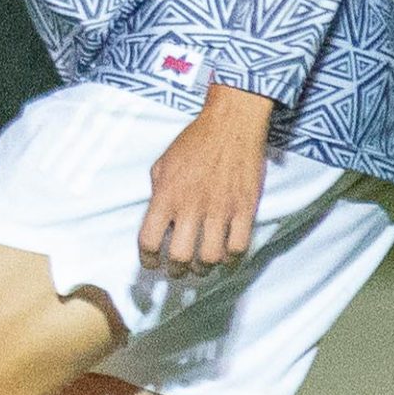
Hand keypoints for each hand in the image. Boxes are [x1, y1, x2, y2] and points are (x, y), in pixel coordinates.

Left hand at [140, 84, 274, 274]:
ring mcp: (220, 208)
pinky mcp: (245, 208)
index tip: (153, 263)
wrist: (232, 123)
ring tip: (203, 265)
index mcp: (166, 195)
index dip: (148, 260)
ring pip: (211, 258)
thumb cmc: (194, 141)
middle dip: (177, 271)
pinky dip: (231, 258)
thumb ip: (157, 193)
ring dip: (204, 268)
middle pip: (180, 258)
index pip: (149, 241)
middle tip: (179, 270)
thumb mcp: (163, 163)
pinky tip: (226, 255)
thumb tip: (159, 220)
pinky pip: (239, 247)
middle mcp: (191, 206)